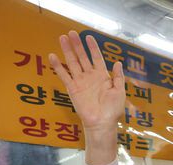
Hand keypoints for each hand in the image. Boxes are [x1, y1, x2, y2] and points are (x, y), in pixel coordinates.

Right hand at [48, 30, 124, 164]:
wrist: (102, 123)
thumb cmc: (113, 110)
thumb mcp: (120, 91)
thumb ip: (118, 77)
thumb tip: (117, 62)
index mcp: (102, 76)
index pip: (96, 58)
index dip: (92, 47)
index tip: (88, 37)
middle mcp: (90, 77)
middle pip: (82, 57)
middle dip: (77, 45)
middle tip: (71, 33)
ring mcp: (80, 82)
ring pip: (73, 63)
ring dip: (67, 51)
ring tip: (62, 38)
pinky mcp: (72, 89)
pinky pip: (64, 75)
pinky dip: (58, 66)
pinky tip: (52, 56)